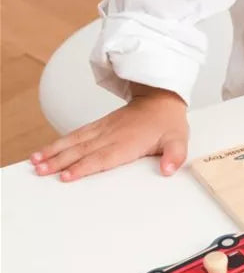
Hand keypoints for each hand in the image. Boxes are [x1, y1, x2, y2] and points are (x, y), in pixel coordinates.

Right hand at [30, 86, 187, 181]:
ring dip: (55, 152)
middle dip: (61, 162)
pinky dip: (60, 142)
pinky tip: (46, 151)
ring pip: (76, 141)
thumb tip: (169, 169)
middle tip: (41, 171)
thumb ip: (174, 155)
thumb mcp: (178, 139)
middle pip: (83, 150)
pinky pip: (77, 134)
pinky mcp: (99, 125)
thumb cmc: (167, 122)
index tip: (68, 175)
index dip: (85, 166)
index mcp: (129, 142)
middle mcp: (112, 135)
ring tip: (36, 162)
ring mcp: (104, 129)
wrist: (161, 97)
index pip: (104, 157)